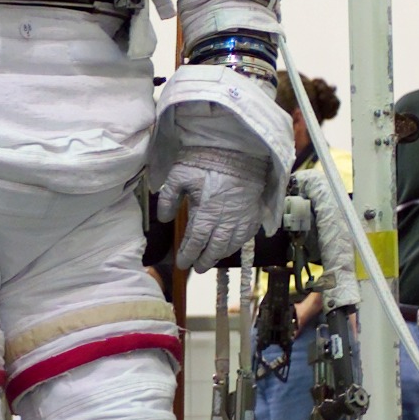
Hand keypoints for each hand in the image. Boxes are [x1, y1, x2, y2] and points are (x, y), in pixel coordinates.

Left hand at [157, 146, 268, 271]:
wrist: (240, 151)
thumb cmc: (208, 162)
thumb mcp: (180, 176)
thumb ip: (169, 198)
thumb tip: (164, 219)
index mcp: (207, 212)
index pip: (196, 241)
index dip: (188, 254)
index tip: (182, 263)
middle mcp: (226, 220)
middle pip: (215, 248)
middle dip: (204, 260)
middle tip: (197, 268)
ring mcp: (243, 218)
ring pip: (231, 245)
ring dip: (220, 255)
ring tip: (211, 260)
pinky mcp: (254, 213)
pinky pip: (247, 236)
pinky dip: (237, 245)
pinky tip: (231, 246)